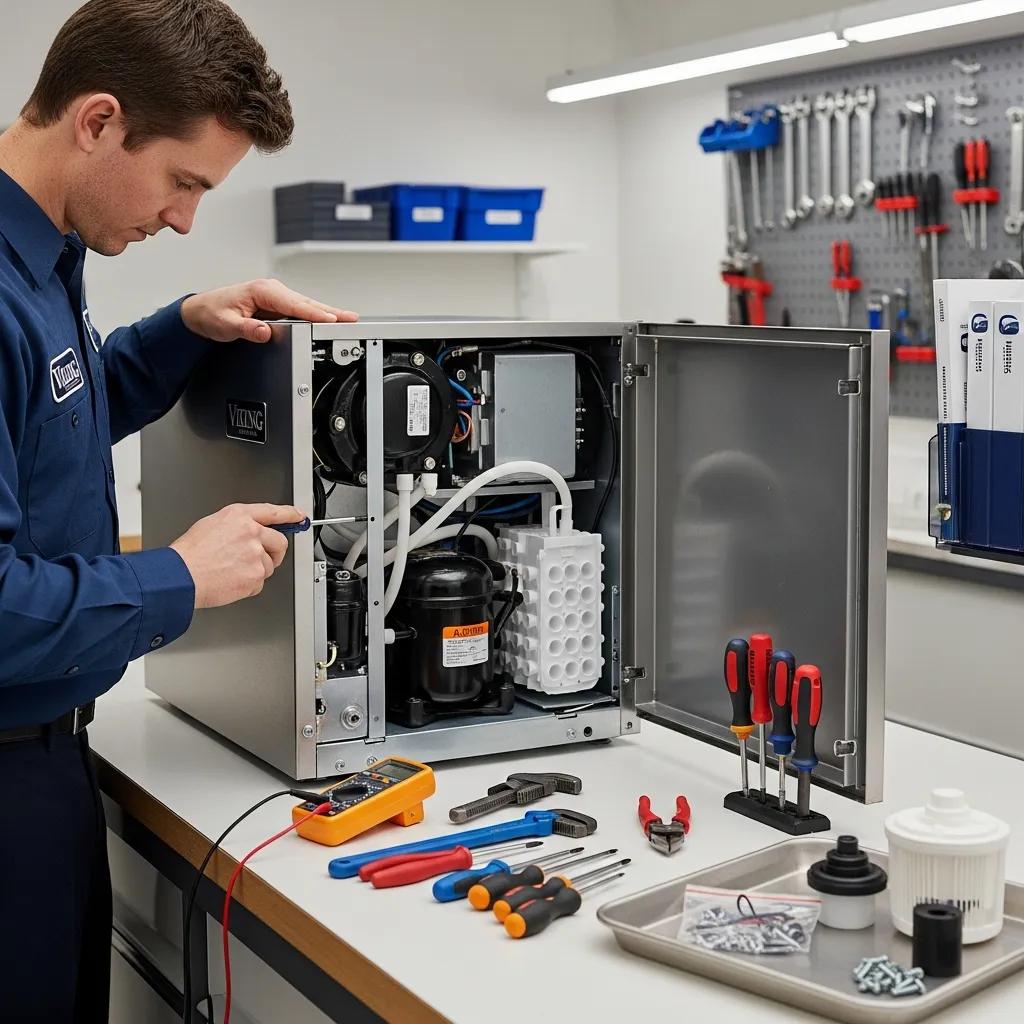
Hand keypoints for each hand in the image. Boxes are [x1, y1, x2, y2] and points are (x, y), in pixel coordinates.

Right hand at [170, 503, 304, 608]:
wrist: (181, 576)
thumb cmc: (190, 553)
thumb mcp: (212, 524)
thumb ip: (237, 526)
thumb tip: (251, 532)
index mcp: (240, 516)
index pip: (273, 512)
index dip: (290, 514)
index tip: (299, 517)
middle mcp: (251, 533)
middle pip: (279, 543)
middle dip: (275, 552)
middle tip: (262, 559)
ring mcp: (255, 555)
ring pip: (268, 565)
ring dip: (255, 571)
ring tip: (231, 571)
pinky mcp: (255, 576)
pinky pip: (259, 583)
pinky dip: (247, 585)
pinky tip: (230, 581)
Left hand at [180, 278, 357, 342]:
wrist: (200, 311)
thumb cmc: (212, 312)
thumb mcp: (226, 324)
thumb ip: (246, 329)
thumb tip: (264, 332)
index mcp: (262, 290)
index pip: (293, 304)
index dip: (313, 313)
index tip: (330, 320)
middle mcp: (272, 290)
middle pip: (306, 303)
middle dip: (329, 311)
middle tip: (351, 319)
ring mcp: (276, 297)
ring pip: (306, 305)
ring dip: (326, 313)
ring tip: (347, 320)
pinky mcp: (277, 305)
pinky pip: (301, 310)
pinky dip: (316, 315)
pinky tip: (329, 320)